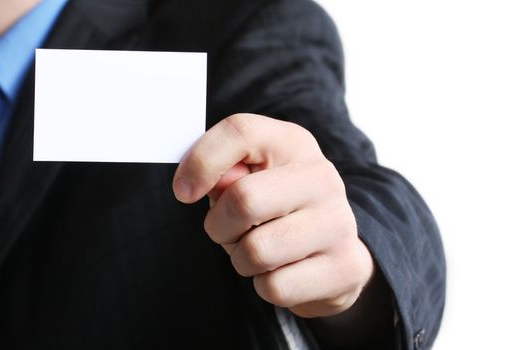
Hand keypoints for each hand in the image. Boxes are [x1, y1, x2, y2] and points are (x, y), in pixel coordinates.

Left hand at [173, 113, 373, 317]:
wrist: (333, 254)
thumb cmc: (275, 212)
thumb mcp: (247, 182)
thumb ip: (223, 176)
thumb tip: (211, 184)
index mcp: (293, 143)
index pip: (241, 131)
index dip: (201, 161)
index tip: (183, 192)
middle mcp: (322, 177)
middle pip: (243, 200)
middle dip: (219, 227)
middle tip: (226, 232)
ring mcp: (339, 222)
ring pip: (257, 251)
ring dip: (241, 261)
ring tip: (258, 252)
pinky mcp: (345, 266)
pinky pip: (275, 286)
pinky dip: (265, 286)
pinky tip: (283, 272)